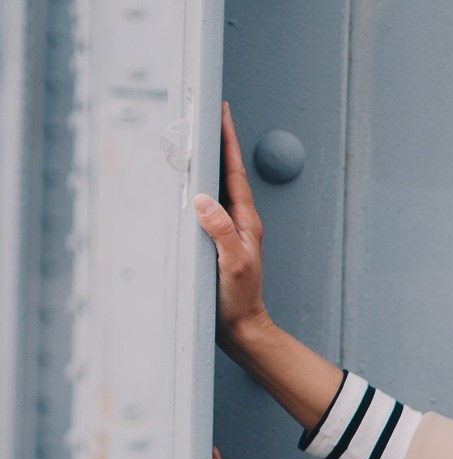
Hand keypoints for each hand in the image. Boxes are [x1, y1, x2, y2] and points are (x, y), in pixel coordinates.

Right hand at [193, 105, 270, 352]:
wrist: (241, 328)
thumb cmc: (239, 299)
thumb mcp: (231, 264)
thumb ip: (219, 231)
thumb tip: (203, 198)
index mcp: (245, 221)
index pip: (234, 172)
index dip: (227, 141)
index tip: (221, 112)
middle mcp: (238, 221)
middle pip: (225, 172)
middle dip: (215, 141)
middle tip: (203, 112)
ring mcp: (227, 230)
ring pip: (214, 186)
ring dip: (204, 161)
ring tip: (191, 136)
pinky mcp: (215, 241)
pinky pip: (205, 205)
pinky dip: (195, 186)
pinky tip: (183, 182)